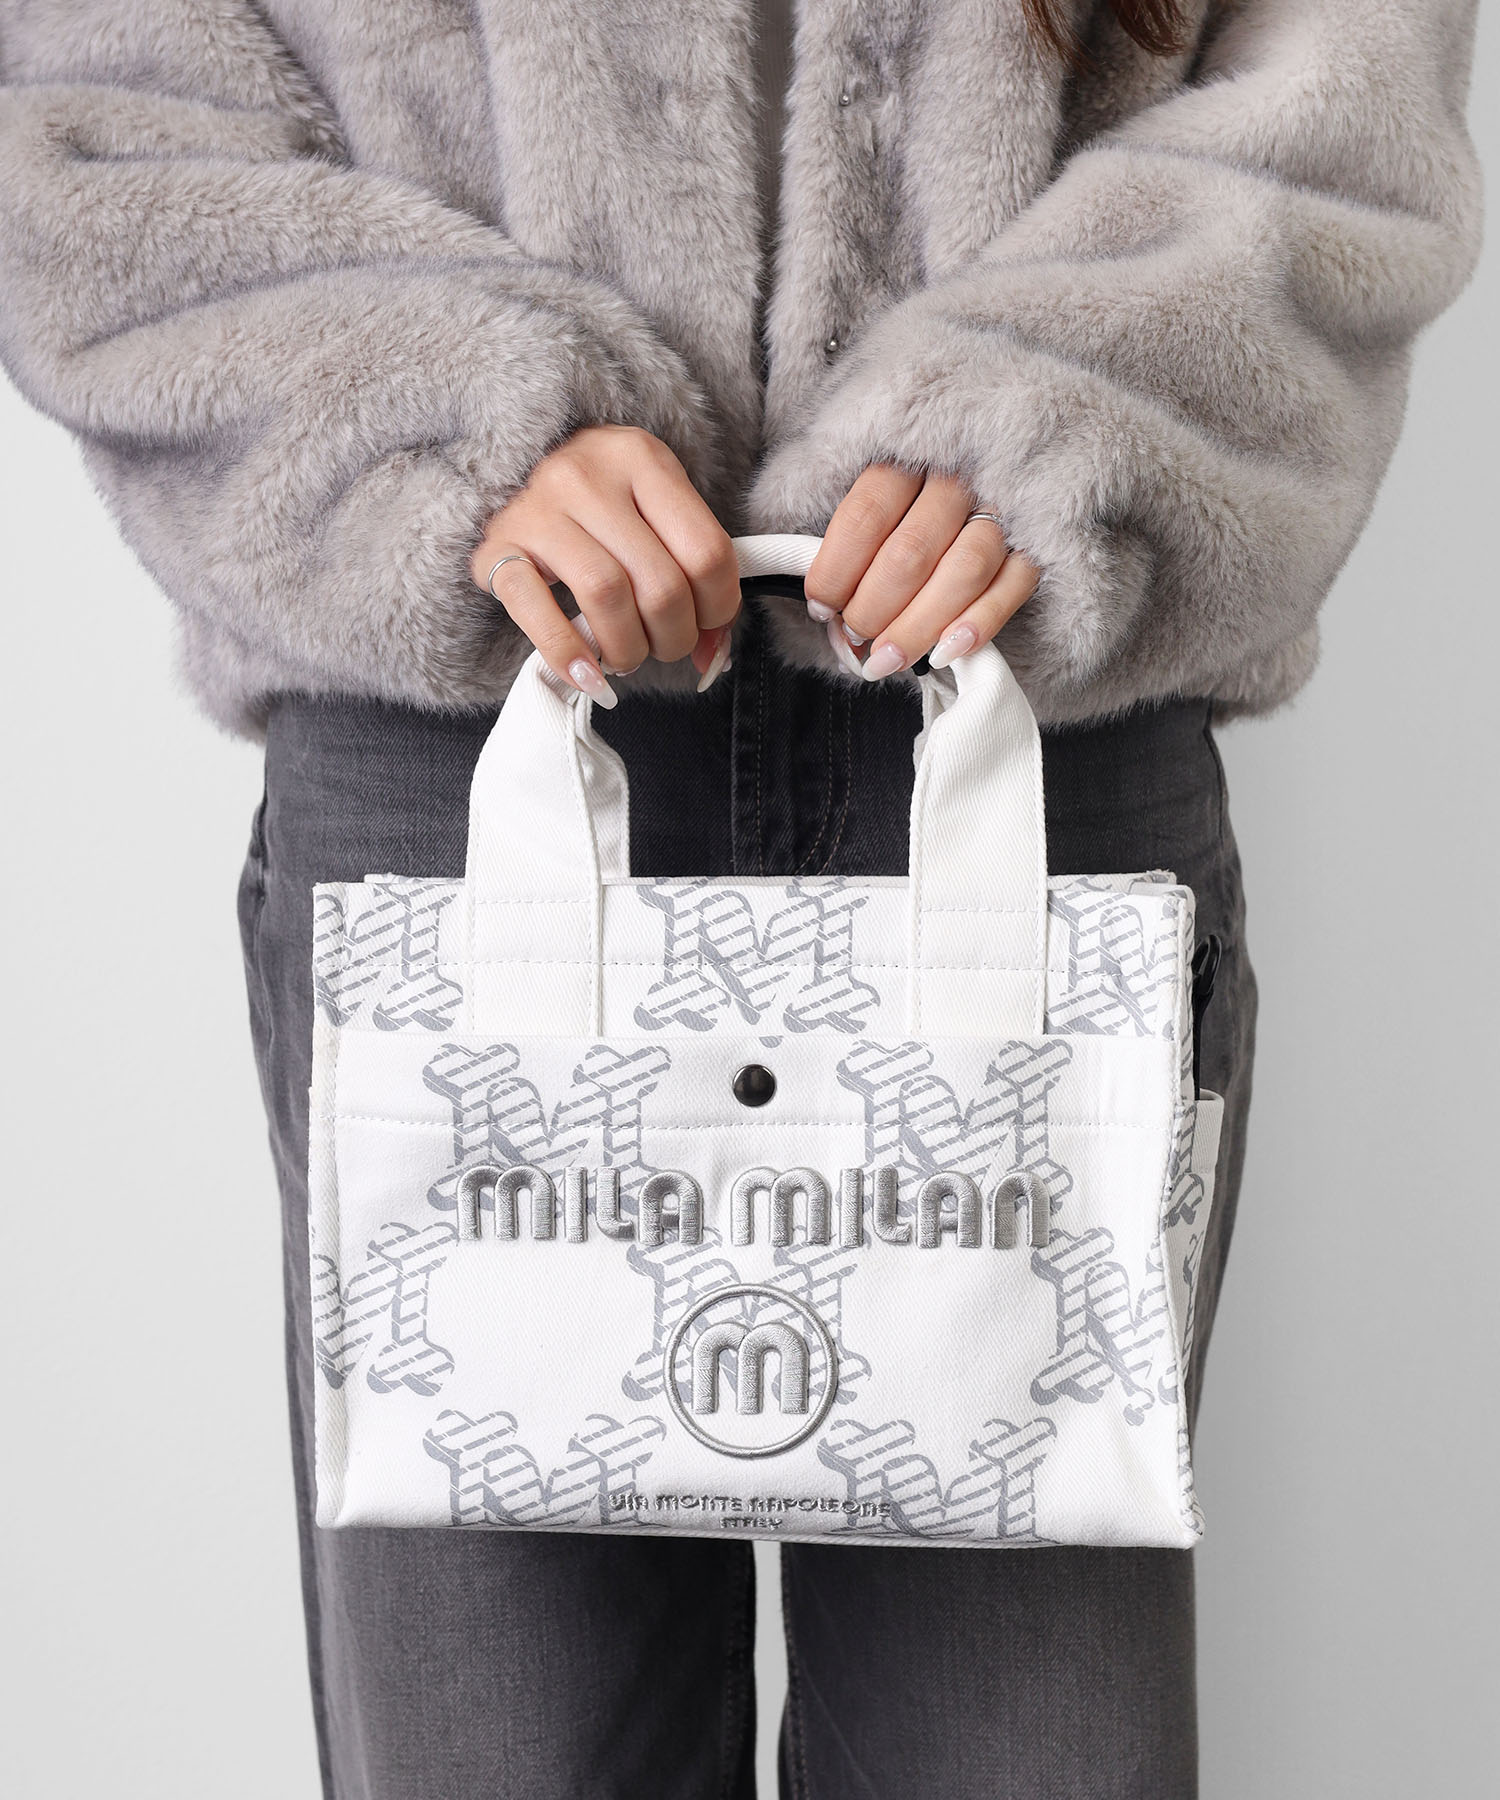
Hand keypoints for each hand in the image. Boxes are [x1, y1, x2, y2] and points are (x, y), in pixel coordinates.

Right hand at [470, 425, 739, 705]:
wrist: (507, 469)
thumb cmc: (597, 501)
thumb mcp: (653, 509)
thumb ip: (692, 571)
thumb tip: (714, 656)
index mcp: (642, 459)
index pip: (708, 553)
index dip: (719, 608)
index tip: (706, 625)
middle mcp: (589, 477)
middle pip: (661, 585)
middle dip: (674, 638)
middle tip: (662, 645)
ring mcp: (539, 509)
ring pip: (607, 598)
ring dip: (628, 649)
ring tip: (627, 656)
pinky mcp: (498, 546)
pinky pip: (536, 610)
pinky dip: (567, 654)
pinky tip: (587, 674)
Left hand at [804, 466, 1039, 678]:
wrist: (1016, 431)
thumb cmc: (922, 477)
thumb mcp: (875, 472)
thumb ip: (852, 526)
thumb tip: (826, 603)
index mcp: (910, 452)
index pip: (866, 517)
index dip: (837, 572)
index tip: (822, 607)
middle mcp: (960, 476)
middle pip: (911, 552)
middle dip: (873, 609)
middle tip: (855, 637)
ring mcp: (1007, 506)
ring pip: (963, 573)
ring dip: (918, 627)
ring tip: (886, 659)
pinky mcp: (1041, 538)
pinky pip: (1014, 585)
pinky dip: (980, 624)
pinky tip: (946, 652)